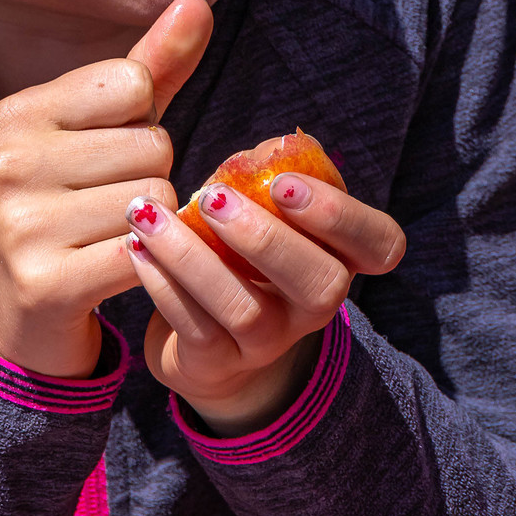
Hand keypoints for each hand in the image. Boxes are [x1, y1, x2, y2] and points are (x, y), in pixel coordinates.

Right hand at [0, 0, 212, 376]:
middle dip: (150, 176)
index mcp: (16, 112)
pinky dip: (150, 264)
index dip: (139, 121)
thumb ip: (152, 66)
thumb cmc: (66, 199)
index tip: (103, 152)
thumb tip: (197, 0)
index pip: (133, 83)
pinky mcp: (47, 283)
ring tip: (105, 235)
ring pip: (158, 200)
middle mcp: (9, 161)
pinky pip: (147, 255)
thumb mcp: (99, 128)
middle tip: (103, 203)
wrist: (6, 312)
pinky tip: (115, 270)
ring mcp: (22, 224)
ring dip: (154, 224)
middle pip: (153, 146)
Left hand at [127, 166, 404, 434]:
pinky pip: (195, 327)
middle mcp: (315, 307)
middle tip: (212, 195)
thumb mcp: (262, 211)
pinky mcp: (219, 363)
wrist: (208, 340)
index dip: (341, 216)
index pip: (380, 245)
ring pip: (244, 309)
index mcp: (338, 257)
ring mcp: (270, 343)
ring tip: (149, 215)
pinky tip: (136, 246)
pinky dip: (162, 283)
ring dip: (192, 257)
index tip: (285, 183)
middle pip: (320, 284)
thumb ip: (267, 178)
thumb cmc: (239, 249)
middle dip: (266, 236)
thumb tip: (266, 151)